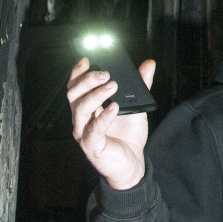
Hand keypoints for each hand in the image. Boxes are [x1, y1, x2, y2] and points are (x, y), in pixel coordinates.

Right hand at [67, 57, 155, 190]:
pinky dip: (103, 117)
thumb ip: (141, 85)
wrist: (132, 162)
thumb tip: (149, 64)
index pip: (76, 86)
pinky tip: (114, 107)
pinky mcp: (92, 145)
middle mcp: (82, 118)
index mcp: (88, 106)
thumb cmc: (128, 134)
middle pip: (73, 94)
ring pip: (80, 109)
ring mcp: (84, 132)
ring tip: (112, 85)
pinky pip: (93, 129)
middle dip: (87, 80)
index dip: (78, 73)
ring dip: (95, 94)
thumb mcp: (136, 105)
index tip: (87, 59)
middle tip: (106, 73)